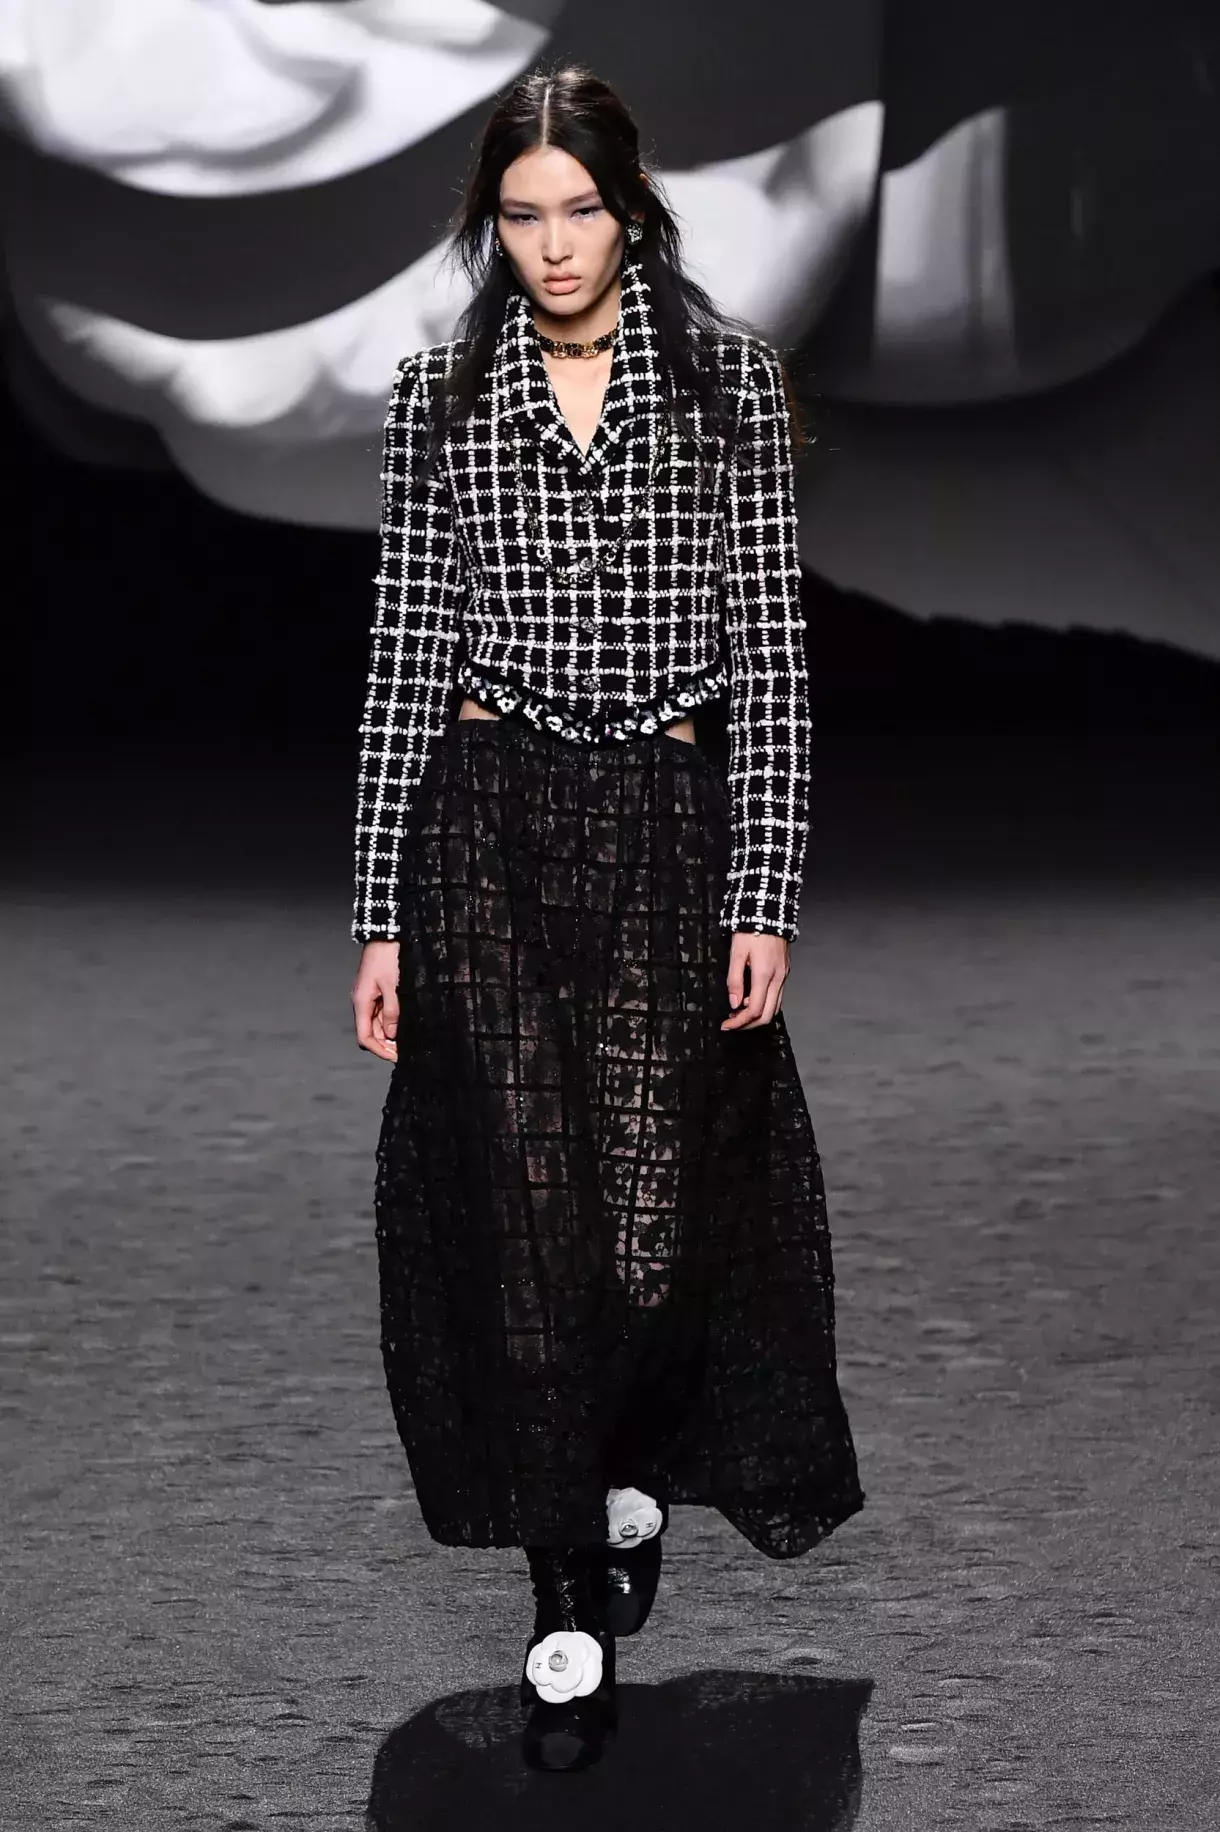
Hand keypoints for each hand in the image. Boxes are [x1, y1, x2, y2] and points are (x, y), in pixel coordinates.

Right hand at [352, 940, 400, 1061]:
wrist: (385, 935)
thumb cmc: (388, 957)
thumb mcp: (393, 986)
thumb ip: (392, 1011)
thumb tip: (392, 1034)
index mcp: (361, 1003)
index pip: (365, 1037)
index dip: (379, 1050)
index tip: (396, 1057)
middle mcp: (363, 1003)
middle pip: (371, 1033)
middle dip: (386, 1045)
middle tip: (406, 1052)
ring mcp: (370, 998)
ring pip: (378, 1025)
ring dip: (390, 1035)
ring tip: (409, 1041)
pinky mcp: (378, 992)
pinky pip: (383, 1013)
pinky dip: (392, 1022)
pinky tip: (405, 1026)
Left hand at [721, 930, 788, 1029]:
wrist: (769, 912)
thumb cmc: (750, 929)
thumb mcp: (736, 953)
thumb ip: (735, 980)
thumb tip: (734, 1004)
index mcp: (764, 975)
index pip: (755, 1010)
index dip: (739, 1022)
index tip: (726, 1025)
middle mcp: (778, 978)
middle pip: (768, 1015)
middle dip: (749, 1024)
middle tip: (732, 1023)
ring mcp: (783, 975)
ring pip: (775, 1007)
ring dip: (757, 1015)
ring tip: (738, 1013)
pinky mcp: (784, 971)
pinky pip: (777, 996)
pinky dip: (764, 1004)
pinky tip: (750, 999)